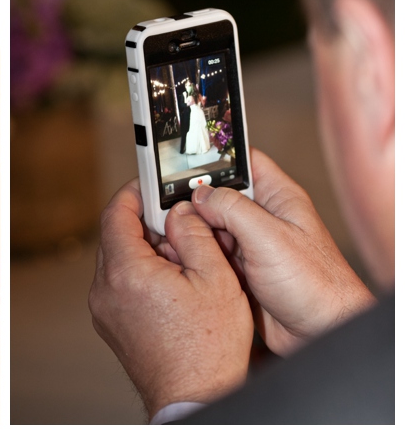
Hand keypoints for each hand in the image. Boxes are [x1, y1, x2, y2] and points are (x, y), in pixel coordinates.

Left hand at [89, 179, 252, 419]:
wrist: (193, 396)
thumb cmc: (207, 349)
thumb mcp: (215, 279)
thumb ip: (194, 234)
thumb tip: (180, 212)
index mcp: (126, 271)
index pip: (116, 213)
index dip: (134, 193)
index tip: (149, 185)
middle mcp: (105, 289)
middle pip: (115, 236)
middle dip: (145, 223)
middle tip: (176, 221)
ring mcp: (104, 309)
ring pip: (117, 260)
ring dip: (144, 249)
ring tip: (181, 258)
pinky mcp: (110, 323)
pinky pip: (118, 284)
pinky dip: (139, 273)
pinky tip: (171, 282)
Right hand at [191, 148, 374, 355]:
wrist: (322, 333)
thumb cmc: (317, 285)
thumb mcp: (270, 238)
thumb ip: (233, 209)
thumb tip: (200, 194)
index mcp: (278, 198)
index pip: (244, 161)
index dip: (216, 158)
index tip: (184, 161)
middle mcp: (263, 218)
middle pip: (219, 195)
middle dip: (194, 199)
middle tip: (167, 202)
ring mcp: (251, 244)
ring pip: (210, 225)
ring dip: (192, 229)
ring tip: (172, 230)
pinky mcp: (240, 269)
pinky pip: (210, 252)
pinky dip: (195, 252)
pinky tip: (181, 254)